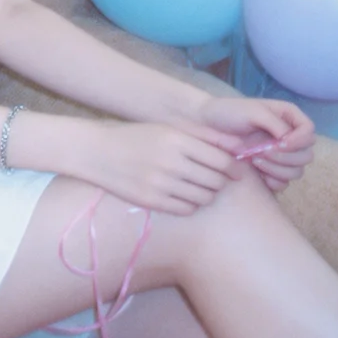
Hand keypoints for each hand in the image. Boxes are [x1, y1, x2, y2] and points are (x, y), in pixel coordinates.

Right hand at [82, 119, 242, 215]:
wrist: (99, 152)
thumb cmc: (138, 136)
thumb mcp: (169, 128)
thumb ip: (205, 135)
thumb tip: (239, 147)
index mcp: (177, 139)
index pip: (221, 160)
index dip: (234, 168)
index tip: (237, 171)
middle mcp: (171, 162)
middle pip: (215, 181)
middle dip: (221, 181)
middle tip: (216, 178)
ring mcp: (161, 184)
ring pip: (203, 197)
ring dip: (207, 194)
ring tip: (199, 186)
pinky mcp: (151, 201)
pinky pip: (186, 209)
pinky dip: (191, 204)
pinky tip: (184, 195)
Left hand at [194, 95, 314, 192]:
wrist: (207, 126)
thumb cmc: (229, 112)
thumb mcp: (253, 111)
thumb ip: (275, 123)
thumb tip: (289, 140)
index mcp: (288, 117)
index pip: (309, 131)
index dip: (299, 140)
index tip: (280, 142)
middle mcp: (289, 137)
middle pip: (306, 155)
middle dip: (285, 157)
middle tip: (261, 152)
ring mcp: (281, 155)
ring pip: (296, 172)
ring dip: (277, 169)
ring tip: (254, 160)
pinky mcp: (271, 171)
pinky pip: (283, 184)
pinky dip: (273, 180)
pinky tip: (257, 173)